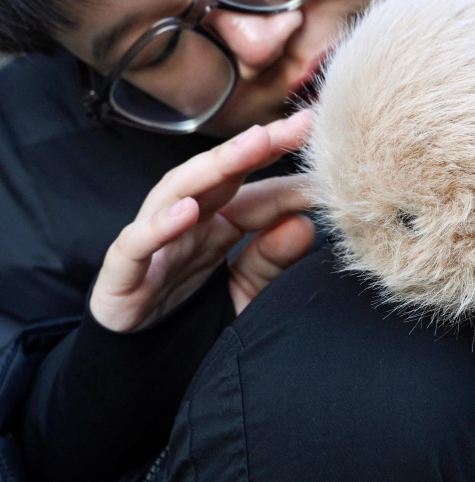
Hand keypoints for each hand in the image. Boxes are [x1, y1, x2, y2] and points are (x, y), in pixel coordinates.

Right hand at [90, 110, 315, 331]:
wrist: (141, 369)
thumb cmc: (193, 320)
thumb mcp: (246, 292)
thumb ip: (271, 261)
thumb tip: (305, 224)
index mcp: (219, 225)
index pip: (260, 195)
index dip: (295, 180)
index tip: (334, 164)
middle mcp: (187, 224)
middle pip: (223, 175)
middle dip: (261, 145)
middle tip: (301, 124)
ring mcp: (153, 244)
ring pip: (179, 191)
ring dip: (216, 166)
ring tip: (254, 143)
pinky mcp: (120, 275)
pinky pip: (136, 244)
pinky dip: (158, 225)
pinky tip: (187, 211)